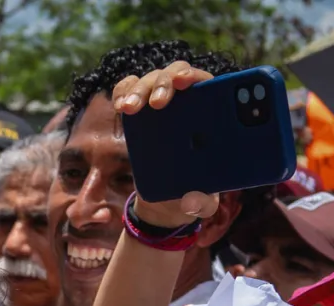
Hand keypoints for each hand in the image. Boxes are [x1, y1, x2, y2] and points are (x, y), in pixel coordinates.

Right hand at [112, 61, 219, 227]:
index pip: (207, 83)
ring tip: (130, 109)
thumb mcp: (202, 203)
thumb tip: (190, 202)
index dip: (197, 77)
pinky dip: (122, 92)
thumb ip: (202, 202)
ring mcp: (161, 104)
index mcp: (212, 115)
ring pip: (151, 80)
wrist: (166, 201)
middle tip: (158, 103)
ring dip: (139, 89)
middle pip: (176, 75)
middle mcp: (187, 101)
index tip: (187, 82)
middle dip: (165, 82)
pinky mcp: (138, 113)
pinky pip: (128, 90)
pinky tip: (120, 105)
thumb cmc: (193, 193)